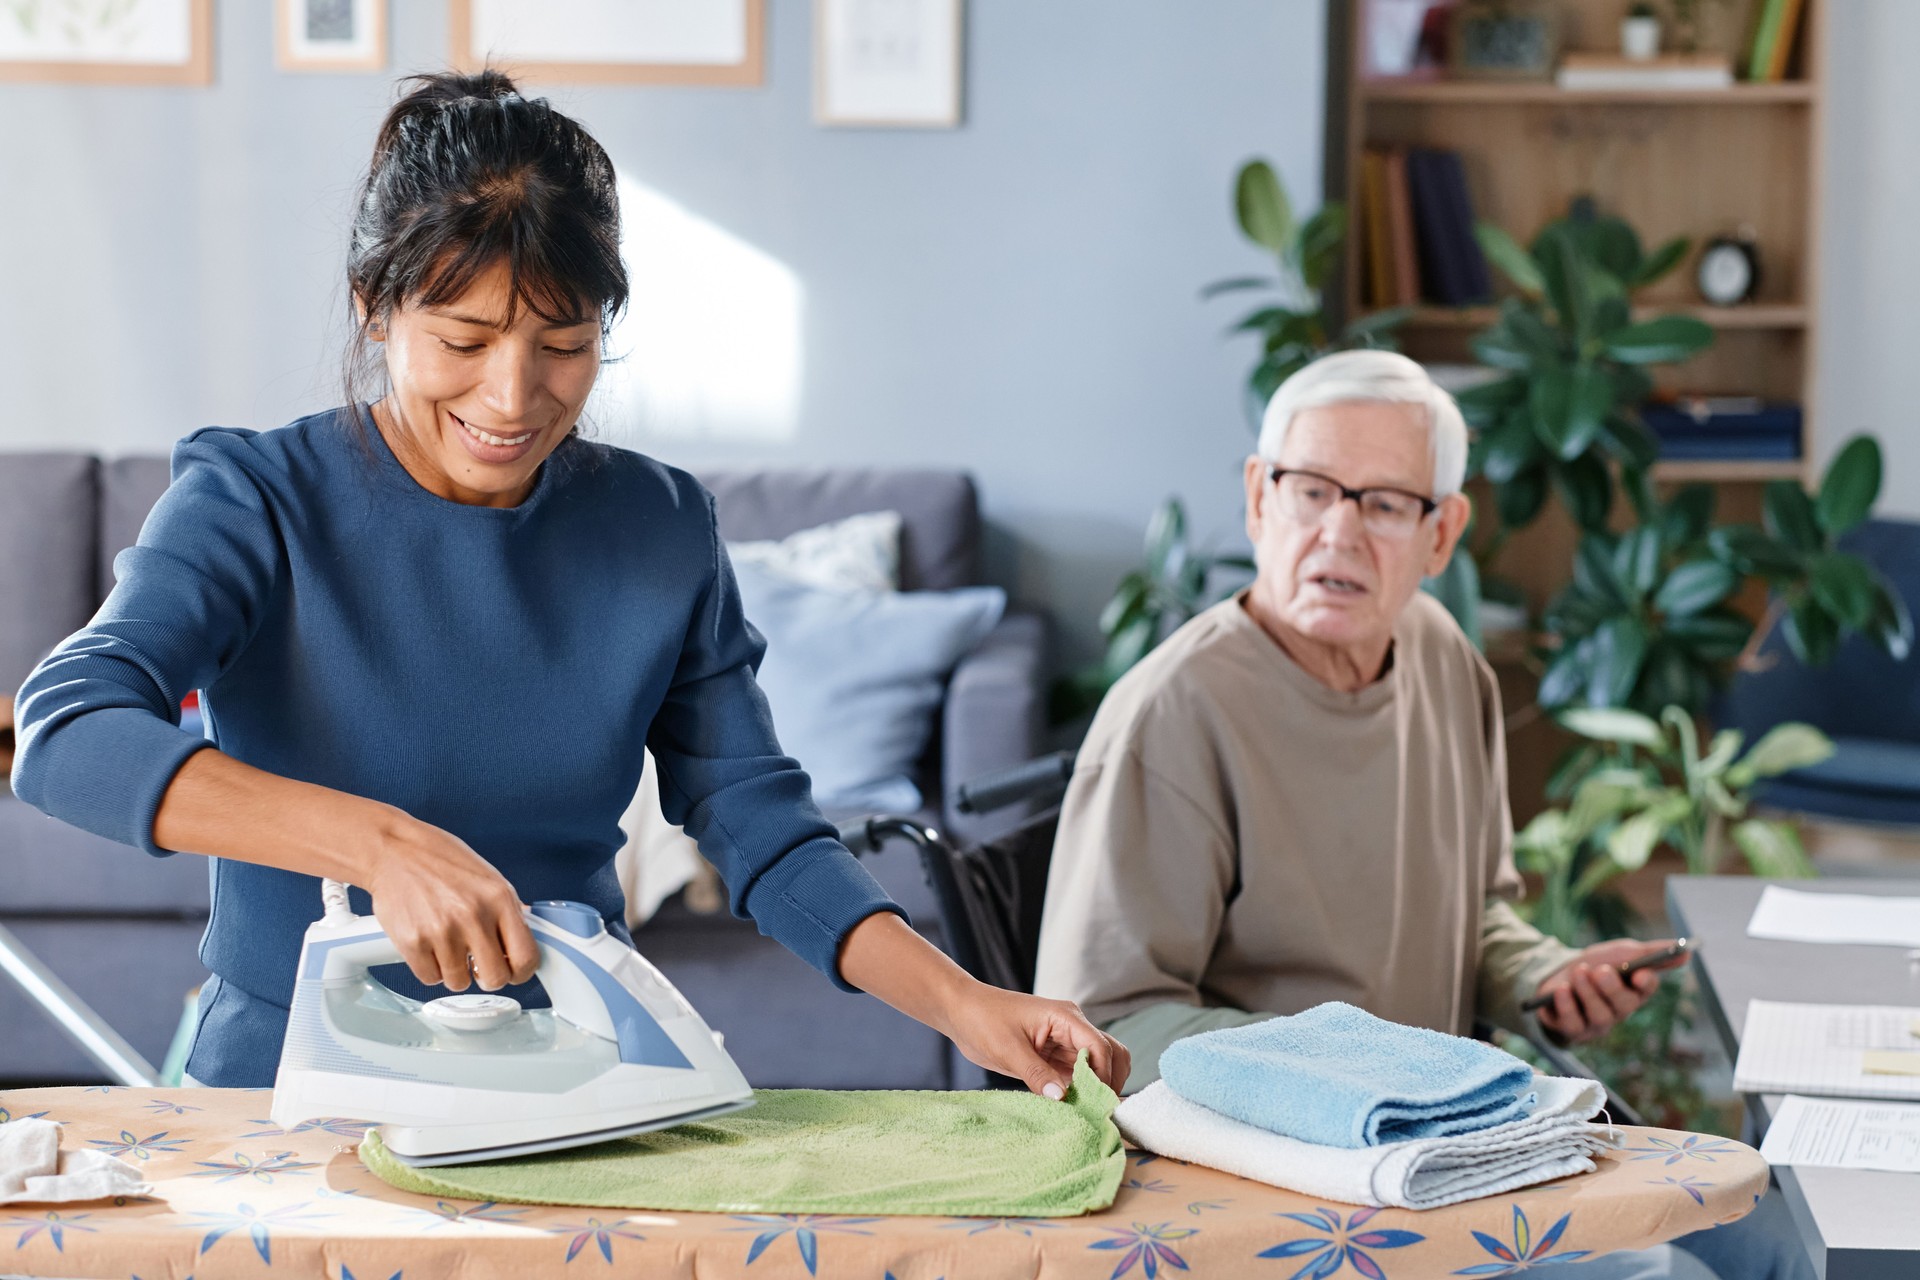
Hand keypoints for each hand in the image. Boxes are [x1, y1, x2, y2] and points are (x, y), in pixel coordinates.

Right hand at [362, 811, 540, 993]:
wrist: (395, 850)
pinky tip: (429, 946)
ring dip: (455, 972)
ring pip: (459, 983)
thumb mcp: (488, 878)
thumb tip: (526, 941)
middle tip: (479, 966)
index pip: (526, 957)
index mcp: (499, 899)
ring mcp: (443, 931)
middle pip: (495, 979)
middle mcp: (474, 916)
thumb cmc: (441, 860)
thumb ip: (508, 911)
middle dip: (488, 977)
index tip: (513, 971)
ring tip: (448, 947)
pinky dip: (430, 968)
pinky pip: (430, 978)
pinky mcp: (413, 942)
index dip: (521, 972)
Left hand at [941, 983, 1131, 1099]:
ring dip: (1095, 1088)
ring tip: (1085, 1113)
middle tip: (1097, 1111)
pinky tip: (1071, 1109)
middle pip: (1110, 1054)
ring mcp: (1064, 1042)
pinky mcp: (1053, 1057)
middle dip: (1109, 1081)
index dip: (1103, 1077)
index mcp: (1066, 1017)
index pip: (1100, 1047)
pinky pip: (1077, 1075)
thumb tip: (1061, 1099)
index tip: (1096, 1104)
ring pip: (1097, 1066)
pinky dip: (1079, 1091)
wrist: (962, 1012)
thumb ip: (1036, 1073)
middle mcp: (1072, 1028)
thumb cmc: (983, 1019)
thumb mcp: (1008, 1049)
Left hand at [1532, 938, 1684, 1042]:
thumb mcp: (1623, 953)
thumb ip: (1653, 953)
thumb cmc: (1597, 965)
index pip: (1647, 989)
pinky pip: (1573, 1025)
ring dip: (1587, 992)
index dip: (1646, 983)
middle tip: (1601, 971)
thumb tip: (1688, 952)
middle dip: (1612, 988)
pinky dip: (1567, 1006)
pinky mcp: (1572, 1030)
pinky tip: (1561, 991)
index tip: (1640, 973)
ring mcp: (1596, 1023)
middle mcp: (1619, 1010)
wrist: (1558, 975)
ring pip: (1599, 1016)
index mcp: (1635, 990)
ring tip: (1578, 972)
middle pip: (1624, 1006)